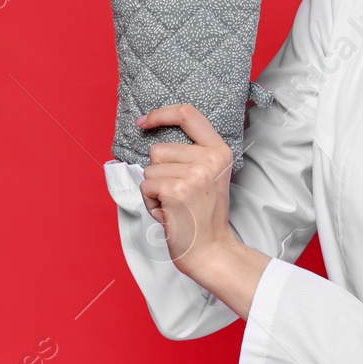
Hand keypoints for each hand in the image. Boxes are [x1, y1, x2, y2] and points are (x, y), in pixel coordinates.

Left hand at [134, 103, 239, 274]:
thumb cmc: (203, 216)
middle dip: (158, 173)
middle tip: (177, 194)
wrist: (211, 250)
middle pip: (158, 149)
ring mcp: (194, 174)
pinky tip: (168, 213)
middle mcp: (210, 158)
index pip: (187, 114)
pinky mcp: (177, 190)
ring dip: (154, 190)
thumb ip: (192, 153)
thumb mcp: (209, 175)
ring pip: (149, 170)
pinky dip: (150, 203)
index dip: (160, 114)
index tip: (143, 122)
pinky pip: (146, 187)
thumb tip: (155, 138)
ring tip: (174, 205)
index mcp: (219, 150)